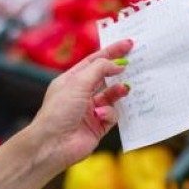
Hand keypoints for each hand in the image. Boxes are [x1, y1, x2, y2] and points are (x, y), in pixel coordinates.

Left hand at [28, 40, 133, 170]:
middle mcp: (80, 94)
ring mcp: (90, 111)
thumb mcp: (78, 82)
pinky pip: (112, 115)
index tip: (128, 44)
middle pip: (105, 77)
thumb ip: (100, 69)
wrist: (53, 144)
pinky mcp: (98, 126)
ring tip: (124, 89)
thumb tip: (118, 65)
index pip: (94, 61)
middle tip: (135, 64)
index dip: (111, 52)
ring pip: (112, 96)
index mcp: (71, 80)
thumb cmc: (59, 111)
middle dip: (118, 71)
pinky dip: (109, 113)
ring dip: (118, 92)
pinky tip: (101, 116)